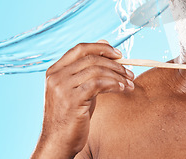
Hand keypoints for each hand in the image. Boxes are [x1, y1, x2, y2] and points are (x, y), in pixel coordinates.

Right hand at [32, 40, 133, 158]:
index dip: (101, 48)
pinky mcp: (71, 99)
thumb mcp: (79, 88)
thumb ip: (89, 68)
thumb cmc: (72, 115)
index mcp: (55, 70)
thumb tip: (105, 43)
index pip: (80, 48)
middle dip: (115, 64)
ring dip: (118, 76)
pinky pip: (98, 84)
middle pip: (91, 59)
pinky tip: (122, 89)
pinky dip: (114, 84)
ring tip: (129, 83)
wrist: (58, 141)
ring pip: (97, 70)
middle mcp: (56, 76)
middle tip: (130, 73)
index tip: (119, 54)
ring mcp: (61, 87)